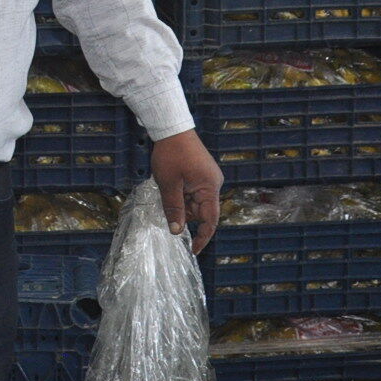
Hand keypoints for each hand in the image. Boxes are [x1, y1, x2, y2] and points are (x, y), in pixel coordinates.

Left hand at [150, 130, 222, 250]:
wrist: (172, 129)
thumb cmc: (171, 155)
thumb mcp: (169, 185)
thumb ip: (174, 209)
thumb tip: (177, 231)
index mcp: (210, 188)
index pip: (211, 220)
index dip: (203, 237)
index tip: (194, 250)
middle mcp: (213, 184)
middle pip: (201, 211)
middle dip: (184, 213)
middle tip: (167, 203)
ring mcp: (208, 178)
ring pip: (195, 202)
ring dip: (181, 202)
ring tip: (168, 187)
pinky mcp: (202, 174)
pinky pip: (193, 192)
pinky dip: (182, 194)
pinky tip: (171, 185)